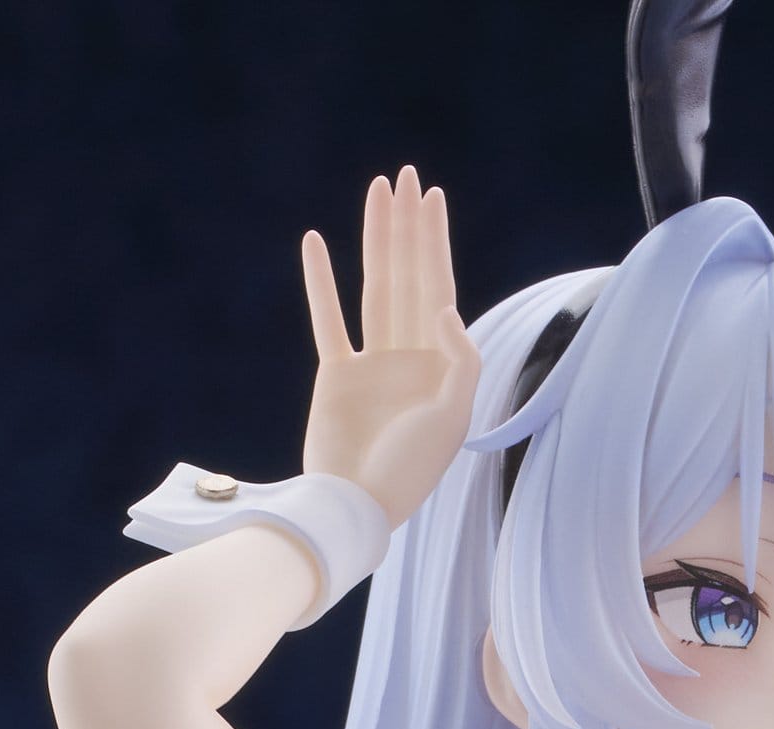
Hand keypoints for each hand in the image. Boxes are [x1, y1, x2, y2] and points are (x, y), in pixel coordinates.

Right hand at [300, 165, 480, 529]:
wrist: (357, 507)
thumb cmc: (408, 471)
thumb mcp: (451, 416)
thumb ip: (459, 359)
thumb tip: (443, 305)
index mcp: (443, 367)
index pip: (440, 290)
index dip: (436, 242)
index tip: (431, 197)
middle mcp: (411, 359)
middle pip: (409, 278)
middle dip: (408, 227)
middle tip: (404, 176)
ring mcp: (373, 365)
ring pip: (375, 288)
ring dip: (376, 240)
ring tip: (376, 192)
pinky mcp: (337, 376)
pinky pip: (328, 318)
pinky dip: (320, 282)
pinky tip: (315, 242)